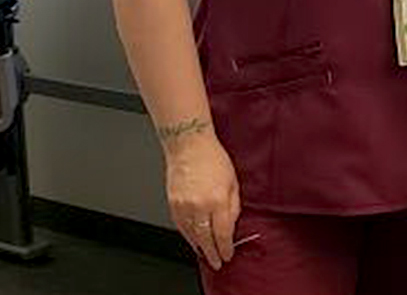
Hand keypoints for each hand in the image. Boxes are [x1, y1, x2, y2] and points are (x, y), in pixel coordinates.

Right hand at [165, 131, 240, 269]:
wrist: (188, 145)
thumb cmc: (213, 158)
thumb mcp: (233, 182)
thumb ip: (233, 206)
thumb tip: (231, 225)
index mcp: (218, 200)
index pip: (222, 233)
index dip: (225, 248)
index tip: (228, 255)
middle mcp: (200, 206)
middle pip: (206, 239)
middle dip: (213, 253)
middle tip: (217, 262)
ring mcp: (184, 206)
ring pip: (192, 235)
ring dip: (200, 247)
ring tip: (206, 254)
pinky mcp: (173, 204)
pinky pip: (181, 227)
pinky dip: (188, 236)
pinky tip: (193, 240)